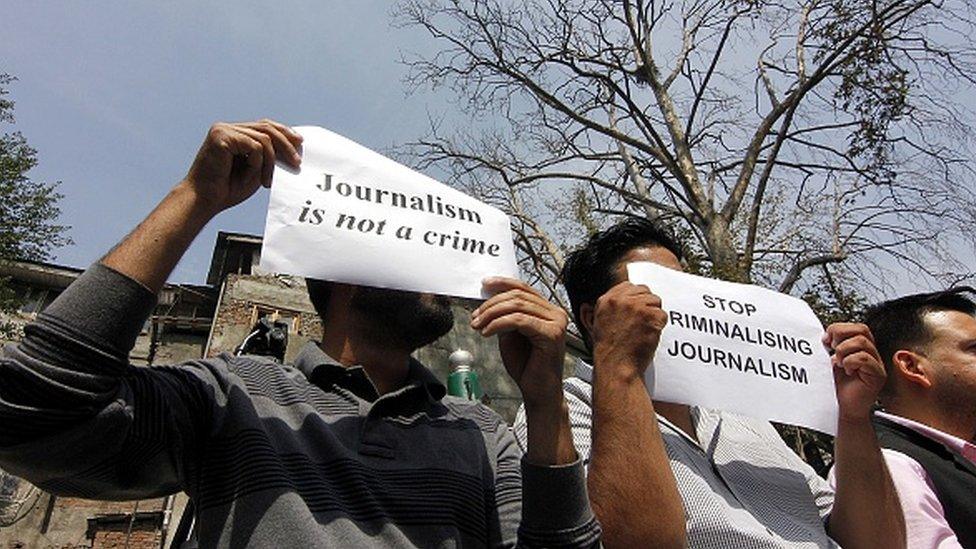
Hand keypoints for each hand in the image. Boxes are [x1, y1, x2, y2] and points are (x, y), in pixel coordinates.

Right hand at [182, 119, 302, 214]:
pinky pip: (254, 146)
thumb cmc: (227, 189)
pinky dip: (257, 163)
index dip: (284, 132)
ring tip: (267, 181)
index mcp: (234, 134)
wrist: (204, 200)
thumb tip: (294, 147)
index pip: (264, 126)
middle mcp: (228, 128)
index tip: (300, 143)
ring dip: (270, 162)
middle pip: (266, 127)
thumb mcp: (256, 170)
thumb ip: (269, 157)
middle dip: (286, 144)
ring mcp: (223, 130)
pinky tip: (251, 177)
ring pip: (263, 139)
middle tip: (297, 162)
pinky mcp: (221, 136)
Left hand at [471, 277, 567, 409]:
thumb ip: (506, 315)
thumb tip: (489, 299)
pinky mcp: (551, 334)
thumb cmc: (526, 366)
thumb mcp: (511, 334)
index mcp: (549, 311)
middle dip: (492, 304)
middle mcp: (556, 314)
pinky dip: (499, 323)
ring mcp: (556, 323)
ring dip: (492, 314)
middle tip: (475, 316)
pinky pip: (519, 320)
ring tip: (478, 325)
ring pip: (518, 306)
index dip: (503, 283)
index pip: (524, 288)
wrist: (538, 392)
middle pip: (519, 295)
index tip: (485, 284)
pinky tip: (487, 332)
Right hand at [592, 281, 666, 379]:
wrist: (615, 365)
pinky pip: (663, 314)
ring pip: (655, 301)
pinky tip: (649, 335)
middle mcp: (621, 300)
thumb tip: (626, 299)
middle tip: (642, 322)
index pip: (628, 286)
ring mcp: (636, 306)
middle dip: (646, 305)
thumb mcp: (600, 321)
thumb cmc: (609, 349)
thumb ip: (613, 306)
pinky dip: (659, 326)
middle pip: (644, 291)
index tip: (636, 309)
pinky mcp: (650, 316)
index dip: (635, 298)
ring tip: (644, 330)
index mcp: (607, 300)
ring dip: (653, 314)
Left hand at [823, 323, 885, 421]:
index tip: (825, 339)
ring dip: (844, 351)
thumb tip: (825, 336)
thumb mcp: (832, 362)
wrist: (843, 409)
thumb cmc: (838, 387)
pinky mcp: (877, 375)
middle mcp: (871, 354)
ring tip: (839, 363)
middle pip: (862, 330)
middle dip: (841, 335)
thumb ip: (832, 347)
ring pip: (862, 343)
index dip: (839, 328)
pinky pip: (865, 358)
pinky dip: (851, 362)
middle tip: (831, 347)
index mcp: (861, 348)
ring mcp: (876, 364)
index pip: (857, 327)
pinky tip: (847, 371)